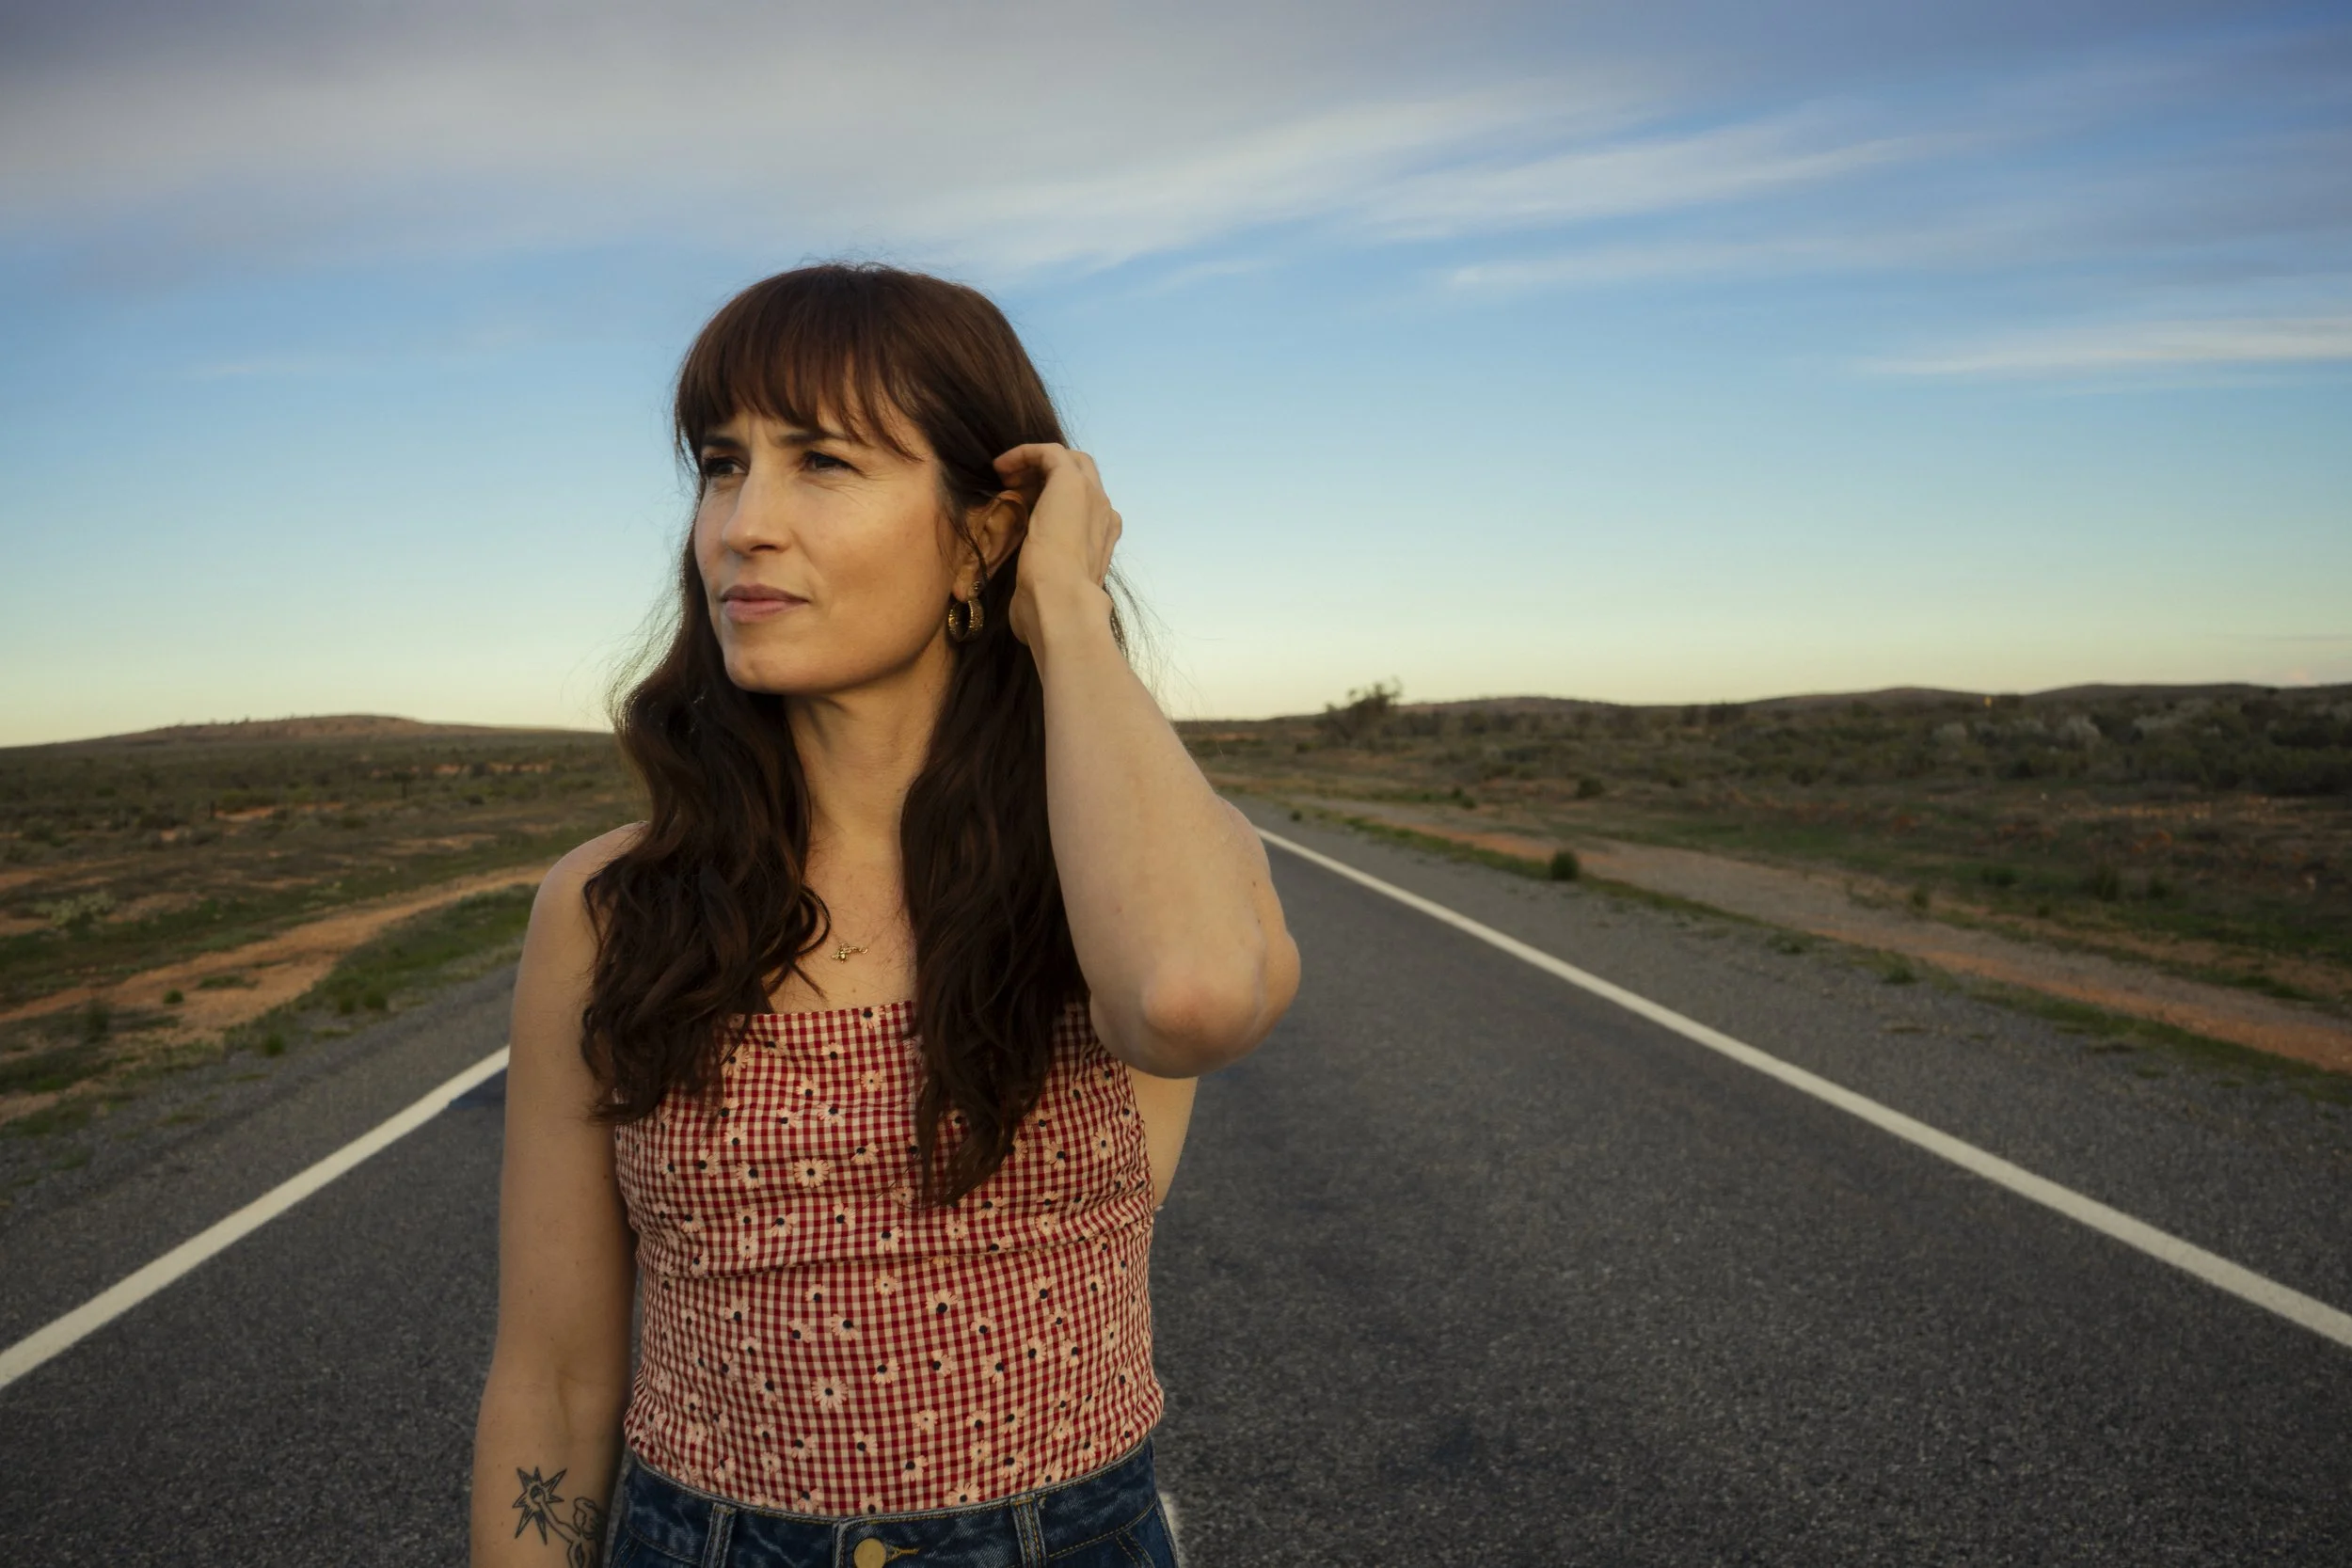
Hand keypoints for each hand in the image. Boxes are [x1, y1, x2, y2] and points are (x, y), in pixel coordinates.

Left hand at [991, 443, 1119, 647]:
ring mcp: (1092, 496)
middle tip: (1018, 485)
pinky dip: (1025, 453)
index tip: (1026, 507)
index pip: (1087, 505)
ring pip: (1069, 461)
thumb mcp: (1051, 596)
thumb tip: (1024, 617)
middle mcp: (1104, 513)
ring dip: (1037, 463)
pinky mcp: (1071, 482)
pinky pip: (1049, 452)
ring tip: (1007, 475)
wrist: (1063, 603)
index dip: (1057, 500)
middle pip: (1083, 475)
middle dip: (1051, 475)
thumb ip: (1044, 595)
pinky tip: (1001, 467)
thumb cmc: (1054, 608)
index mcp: (1104, 539)